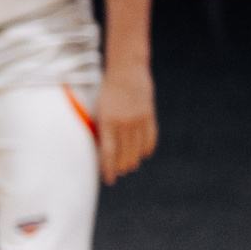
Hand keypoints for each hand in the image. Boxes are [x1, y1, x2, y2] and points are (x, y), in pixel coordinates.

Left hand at [93, 66, 157, 183]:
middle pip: (124, 154)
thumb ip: (101, 128)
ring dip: (133, 160)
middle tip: (118, 173)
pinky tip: (143, 154)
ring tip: (129, 166)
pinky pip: (151, 138)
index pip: (108, 153)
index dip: (108, 169)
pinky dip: (147, 148)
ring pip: (137, 149)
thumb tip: (102, 150)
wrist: (127, 70)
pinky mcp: (149, 115)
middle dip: (121, 166)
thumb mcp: (99, 109)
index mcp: (107, 122)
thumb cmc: (108, 90)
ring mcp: (139, 120)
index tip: (109, 179)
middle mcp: (124, 123)